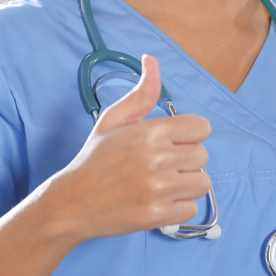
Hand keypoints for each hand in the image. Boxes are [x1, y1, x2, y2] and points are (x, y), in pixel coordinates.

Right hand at [48, 55, 212, 241]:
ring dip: (186, 184)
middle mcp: (158, 158)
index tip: (173, 143)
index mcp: (150, 132)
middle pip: (203, 155)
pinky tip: (159, 201)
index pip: (201, 127)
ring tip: (163, 184)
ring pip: (203, 182)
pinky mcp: (158, 215)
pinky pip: (192, 208)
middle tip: (161, 166)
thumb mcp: (114, 119)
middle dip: (186, 160)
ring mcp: (159, 188)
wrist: (72, 202)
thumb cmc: (94, 159)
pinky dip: (179, 207)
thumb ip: (141, 92)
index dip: (189, 135)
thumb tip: (152, 60)